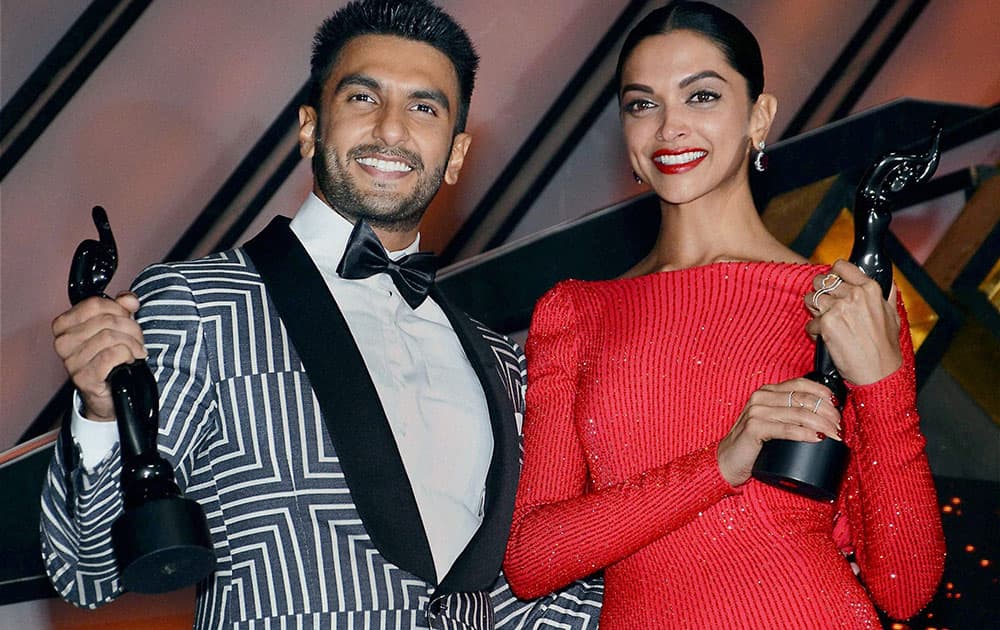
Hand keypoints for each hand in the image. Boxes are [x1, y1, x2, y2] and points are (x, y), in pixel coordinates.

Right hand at [52, 292, 146, 421]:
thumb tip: (129, 299)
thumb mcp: (116, 327)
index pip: (94, 304)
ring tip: (136, 351)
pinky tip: (130, 360)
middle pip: (106, 320)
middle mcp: (63, 342)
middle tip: (137, 339)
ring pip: (110, 337)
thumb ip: (122, 308)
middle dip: (130, 328)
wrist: (109, 394)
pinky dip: (127, 355)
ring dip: (132, 343)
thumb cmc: (109, 359)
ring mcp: (71, 361)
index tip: (128, 317)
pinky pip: (111, 355)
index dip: (118, 308)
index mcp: (64, 325)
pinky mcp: (84, 378)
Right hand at [718, 378, 841, 485]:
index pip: (801, 383)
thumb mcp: (772, 422)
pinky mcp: (754, 428)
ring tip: (835, 435)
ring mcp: (756, 412)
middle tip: (839, 427)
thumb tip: (823, 416)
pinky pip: (786, 429)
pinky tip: (817, 438)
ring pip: (799, 413)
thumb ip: (788, 414)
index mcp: (767, 391)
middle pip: (803, 398)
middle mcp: (761, 397)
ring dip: (822, 424)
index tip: (838, 406)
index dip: (822, 393)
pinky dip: (805, 433)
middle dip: (827, 412)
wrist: (727, 461)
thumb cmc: (753, 445)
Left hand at [805, 260, 901, 384]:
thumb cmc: (886, 348)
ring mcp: (839, 308)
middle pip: (821, 281)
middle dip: (820, 293)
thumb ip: (886, 295)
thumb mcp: (892, 315)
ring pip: (810, 298)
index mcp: (870, 288)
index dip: (833, 274)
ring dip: (814, 311)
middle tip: (826, 308)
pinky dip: (814, 332)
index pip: (840, 266)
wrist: (879, 373)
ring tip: (825, 323)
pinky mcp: (826, 324)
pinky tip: (826, 339)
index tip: (832, 284)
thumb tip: (887, 280)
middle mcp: (854, 295)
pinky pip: (810, 322)